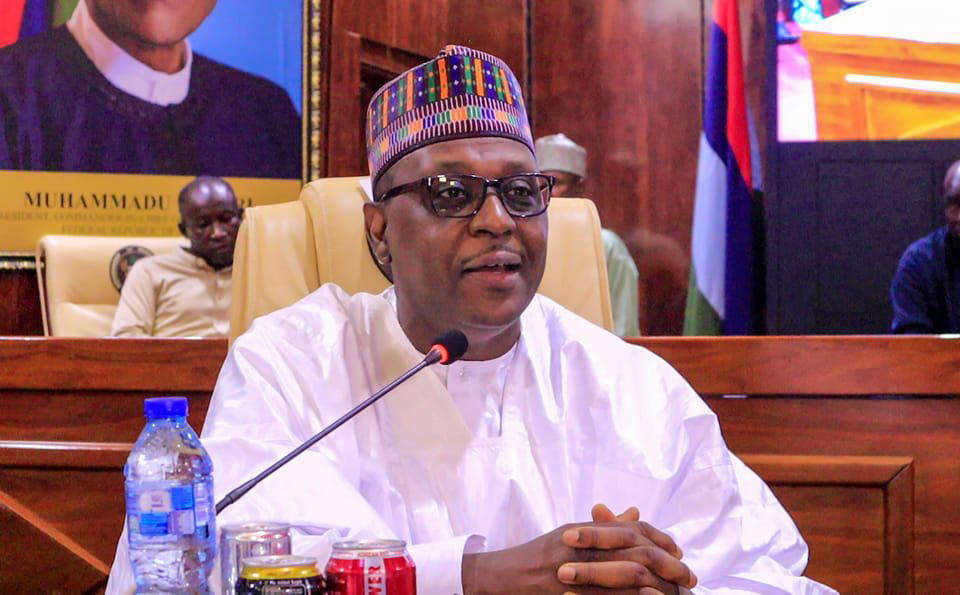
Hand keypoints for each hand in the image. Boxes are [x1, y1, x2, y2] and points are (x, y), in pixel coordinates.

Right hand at [461, 504, 695, 593]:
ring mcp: (574, 573)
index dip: (659, 539)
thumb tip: (635, 513)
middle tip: (689, 577)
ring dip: (657, 585)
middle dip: (667, 564)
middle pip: (634, 551)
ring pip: (626, 576)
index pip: (631, 530)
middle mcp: (581, 548)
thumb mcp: (570, 535)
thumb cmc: (537, 556)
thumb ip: (603, 527)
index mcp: (584, 531)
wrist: (499, 578)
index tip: (679, 551)